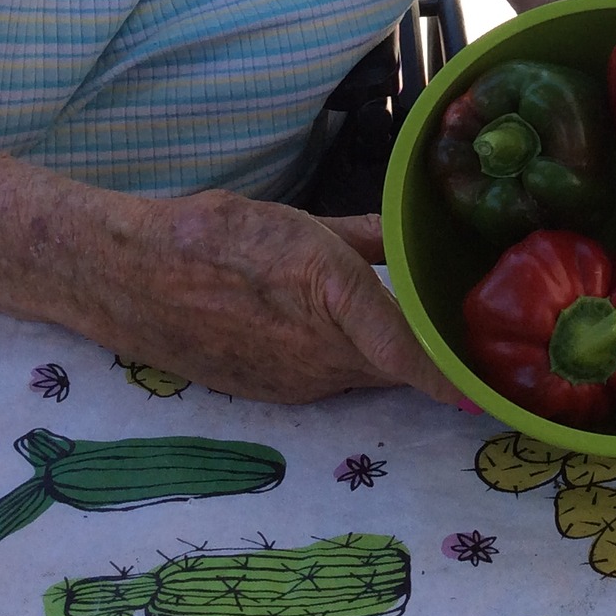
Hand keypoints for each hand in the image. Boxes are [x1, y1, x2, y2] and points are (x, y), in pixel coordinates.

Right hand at [99, 190, 461, 406]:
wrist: (129, 277)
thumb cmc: (213, 233)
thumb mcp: (297, 220)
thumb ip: (361, 235)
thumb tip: (404, 238)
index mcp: (331, 293)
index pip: (404, 348)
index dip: (447, 376)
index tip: (486, 393)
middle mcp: (318, 349)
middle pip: (395, 364)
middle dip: (431, 358)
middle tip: (468, 341)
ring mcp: (294, 380)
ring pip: (363, 374)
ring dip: (387, 360)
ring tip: (413, 334)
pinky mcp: (271, 395)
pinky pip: (328, 382)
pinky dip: (345, 365)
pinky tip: (338, 340)